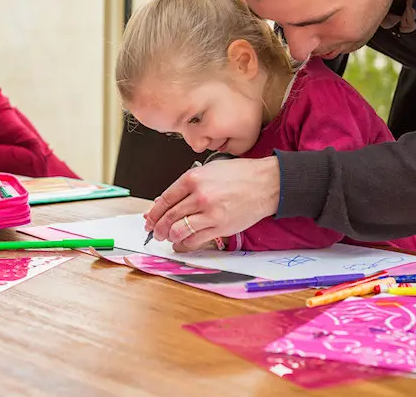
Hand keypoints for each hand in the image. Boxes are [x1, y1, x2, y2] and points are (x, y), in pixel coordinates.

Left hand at [145, 157, 279, 250]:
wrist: (266, 183)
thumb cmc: (240, 175)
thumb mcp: (209, 170)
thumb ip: (188, 185)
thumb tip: (168, 201)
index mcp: (193, 179)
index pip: (165, 199)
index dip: (154, 212)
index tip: (149, 218)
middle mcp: (199, 196)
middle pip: (169, 216)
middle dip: (157, 227)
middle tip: (155, 231)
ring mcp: (209, 213)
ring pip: (179, 230)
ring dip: (169, 236)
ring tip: (168, 237)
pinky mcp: (220, 227)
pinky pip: (195, 240)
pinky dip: (184, 244)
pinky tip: (181, 244)